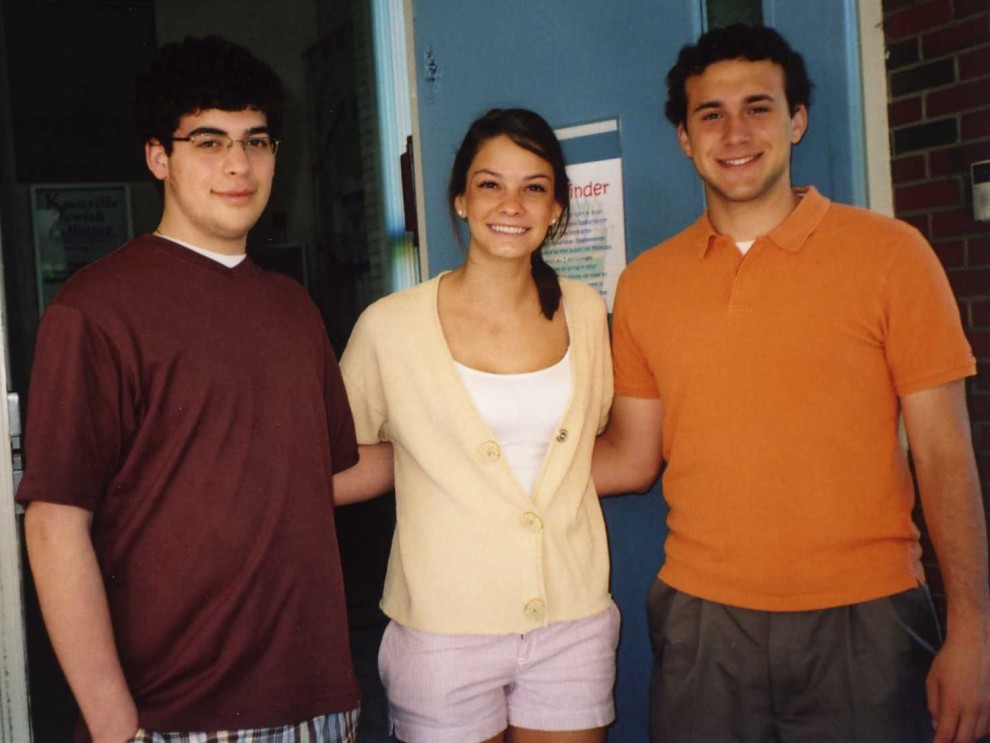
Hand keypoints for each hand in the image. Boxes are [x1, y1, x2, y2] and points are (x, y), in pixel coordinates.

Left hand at [927, 627, 989, 742]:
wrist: (974, 645)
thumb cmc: (948, 660)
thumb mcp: (933, 680)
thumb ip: (934, 704)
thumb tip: (937, 724)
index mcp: (953, 703)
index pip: (946, 733)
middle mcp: (972, 709)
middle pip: (965, 739)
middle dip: (954, 742)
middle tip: (946, 739)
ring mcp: (987, 707)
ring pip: (979, 734)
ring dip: (967, 736)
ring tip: (957, 731)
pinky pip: (989, 726)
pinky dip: (980, 730)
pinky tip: (972, 724)